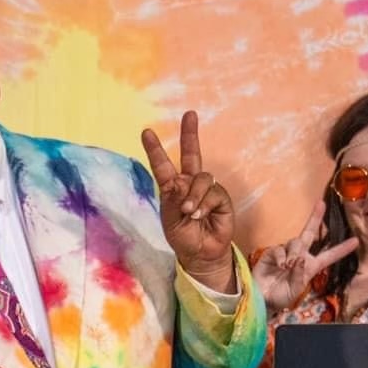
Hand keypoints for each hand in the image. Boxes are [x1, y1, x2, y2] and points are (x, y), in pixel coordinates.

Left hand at [140, 111, 237, 290]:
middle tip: (190, 114)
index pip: (163, 166)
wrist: (200, 254)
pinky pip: (213, 192)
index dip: (155, 149)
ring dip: (194, 195)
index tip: (146, 132)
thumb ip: (174, 200)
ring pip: (202, 178)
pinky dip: (204, 204)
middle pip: (192, 154)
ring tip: (189, 212)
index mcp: (173, 188)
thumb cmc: (183, 237)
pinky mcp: (221, 198)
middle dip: (190, 134)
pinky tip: (199, 216)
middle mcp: (190, 184)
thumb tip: (181, 181)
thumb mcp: (171, 220)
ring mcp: (207, 189)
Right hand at [249, 205, 356, 313]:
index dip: (342, 249)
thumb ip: (299, 276)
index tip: (356, 241)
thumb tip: (300, 259)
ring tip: (287, 267)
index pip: (329, 255)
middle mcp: (301, 256)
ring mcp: (286, 253)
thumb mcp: (294, 291)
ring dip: (294, 253)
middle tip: (320, 203)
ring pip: (296, 242)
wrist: (262, 299)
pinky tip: (279, 266)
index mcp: (311, 266)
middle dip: (315, 218)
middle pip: (310, 233)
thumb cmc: (281, 297)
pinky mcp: (273, 253)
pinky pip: (280, 249)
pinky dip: (280, 257)